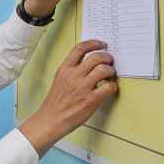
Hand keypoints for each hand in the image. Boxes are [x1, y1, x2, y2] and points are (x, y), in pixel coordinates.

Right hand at [19, 40, 117, 154]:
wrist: (51, 119)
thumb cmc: (56, 102)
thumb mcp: (59, 80)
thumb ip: (72, 70)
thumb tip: (88, 63)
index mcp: (65, 69)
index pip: (80, 48)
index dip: (94, 43)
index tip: (101, 44)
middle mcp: (74, 76)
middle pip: (96, 57)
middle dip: (107, 57)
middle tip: (110, 60)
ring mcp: (83, 87)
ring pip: (104, 69)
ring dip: (111, 71)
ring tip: (110, 75)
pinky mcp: (91, 100)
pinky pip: (109, 87)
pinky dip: (113, 86)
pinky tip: (109, 88)